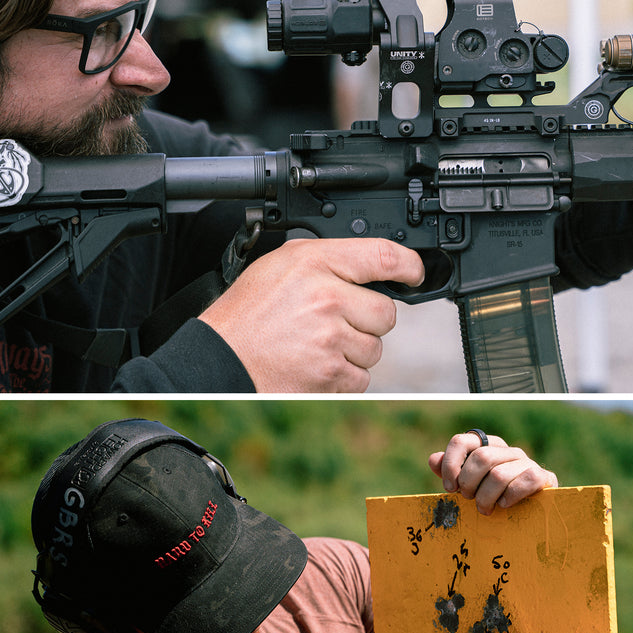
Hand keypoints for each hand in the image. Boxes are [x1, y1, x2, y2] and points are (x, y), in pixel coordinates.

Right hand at [199, 238, 423, 390]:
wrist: (219, 359)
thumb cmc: (249, 313)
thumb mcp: (281, 265)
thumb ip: (328, 261)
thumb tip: (373, 266)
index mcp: (314, 263)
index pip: (381, 256)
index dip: (408, 265)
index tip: (413, 272)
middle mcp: (325, 298)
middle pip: (386, 312)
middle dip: (368, 320)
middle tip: (334, 322)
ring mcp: (330, 339)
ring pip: (375, 348)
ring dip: (355, 351)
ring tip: (318, 344)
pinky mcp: (331, 374)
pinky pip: (362, 377)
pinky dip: (344, 376)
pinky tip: (316, 364)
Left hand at [428, 432, 557, 514]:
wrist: (531, 513)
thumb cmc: (495, 498)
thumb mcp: (470, 486)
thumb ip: (452, 472)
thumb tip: (433, 459)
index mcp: (487, 446)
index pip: (462, 441)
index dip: (451, 464)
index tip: (449, 487)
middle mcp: (507, 450)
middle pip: (481, 458)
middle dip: (469, 484)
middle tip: (469, 499)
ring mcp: (526, 462)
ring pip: (499, 474)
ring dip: (487, 497)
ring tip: (485, 509)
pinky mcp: (543, 477)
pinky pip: (524, 481)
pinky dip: (510, 497)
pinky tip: (505, 505)